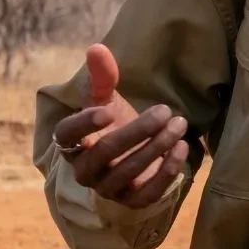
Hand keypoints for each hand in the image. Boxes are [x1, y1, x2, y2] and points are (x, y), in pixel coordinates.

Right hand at [51, 44, 188, 208]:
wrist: (135, 154)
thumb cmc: (115, 123)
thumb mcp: (107, 100)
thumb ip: (102, 76)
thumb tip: (96, 47)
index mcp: (73, 142)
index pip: (66, 136)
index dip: (83, 124)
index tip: (107, 110)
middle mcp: (85, 170)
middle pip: (104, 152)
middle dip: (137, 131)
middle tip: (165, 111)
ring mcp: (107, 188)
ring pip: (127, 172)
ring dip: (157, 147)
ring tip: (180, 124)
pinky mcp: (131, 201)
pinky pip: (146, 194)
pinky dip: (166, 172)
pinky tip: (182, 148)